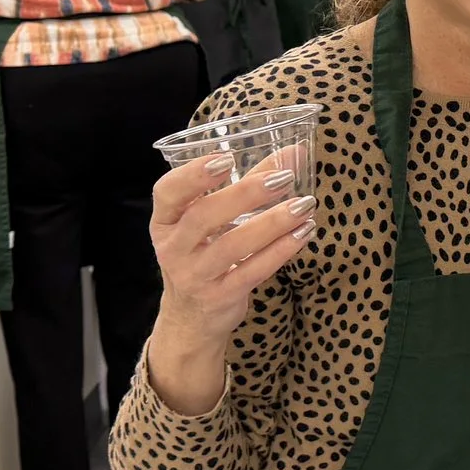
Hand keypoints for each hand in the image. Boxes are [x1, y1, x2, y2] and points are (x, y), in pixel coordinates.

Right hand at [145, 154, 314, 407]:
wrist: (191, 317)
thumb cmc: (205, 253)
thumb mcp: (213, 220)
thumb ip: (248, 183)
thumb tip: (295, 152)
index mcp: (166, 221)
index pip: (167, 193)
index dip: (193, 175)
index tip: (225, 159)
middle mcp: (174, 248)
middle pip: (203, 216)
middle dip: (244, 194)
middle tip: (283, 179)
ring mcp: (194, 276)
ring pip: (232, 246)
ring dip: (272, 223)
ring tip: (304, 205)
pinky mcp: (219, 297)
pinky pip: (252, 272)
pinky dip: (280, 251)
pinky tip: (303, 233)